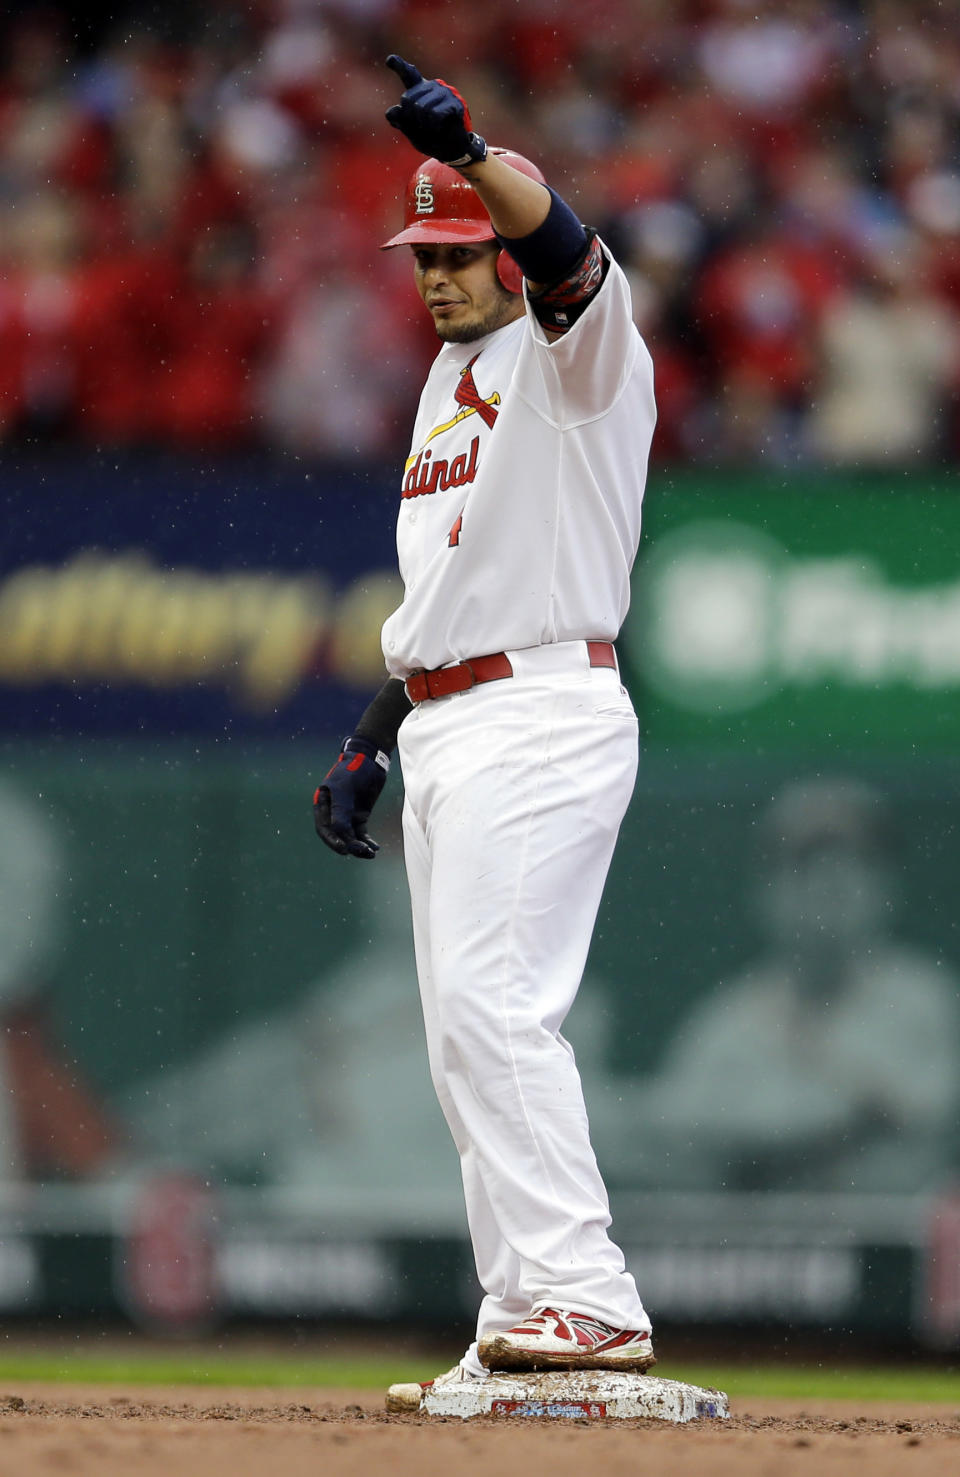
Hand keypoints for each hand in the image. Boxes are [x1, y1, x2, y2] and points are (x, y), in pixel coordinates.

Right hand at [313, 738, 388, 859]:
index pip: (324, 828)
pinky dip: (367, 841)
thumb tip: (340, 833)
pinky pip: (361, 833)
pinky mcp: (360, 815)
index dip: (333, 841)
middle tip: (362, 851)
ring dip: (359, 846)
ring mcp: (346, 814)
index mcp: (323, 804)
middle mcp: (333, 812)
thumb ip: (341, 810)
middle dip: (349, 845)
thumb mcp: (345, 788)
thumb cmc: (353, 769)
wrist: (371, 759)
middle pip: (338, 835)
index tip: (344, 850)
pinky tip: (375, 848)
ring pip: (350, 836)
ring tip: (371, 853)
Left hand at [385, 54, 486, 165]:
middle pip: (407, 99)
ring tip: (433, 129)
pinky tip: (441, 128)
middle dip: (410, 120)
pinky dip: (434, 127)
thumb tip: (392, 112)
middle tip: (422, 129)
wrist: (454, 150)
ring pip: (421, 107)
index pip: (408, 74)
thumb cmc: (432, 138)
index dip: (399, 65)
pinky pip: (434, 114)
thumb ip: (401, 121)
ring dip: (424, 126)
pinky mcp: (454, 102)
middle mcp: (431, 87)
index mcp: (419, 91)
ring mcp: (443, 92)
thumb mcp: (412, 132)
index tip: (389, 60)